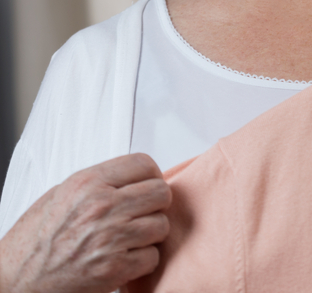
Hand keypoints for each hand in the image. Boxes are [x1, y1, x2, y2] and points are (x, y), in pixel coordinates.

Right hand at [0, 154, 170, 292]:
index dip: (150, 176)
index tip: (145, 187)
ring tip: (128, 239)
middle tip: (141, 215)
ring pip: (161, 224)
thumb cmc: (33, 243)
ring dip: (150, 235)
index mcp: (86, 184)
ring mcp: (110, 237)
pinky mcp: (114, 268)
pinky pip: (153, 256)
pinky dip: (142, 261)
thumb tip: (133, 178)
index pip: (144, 164)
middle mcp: (100, 206)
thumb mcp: (59, 196)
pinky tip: (123, 259)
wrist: (15, 283)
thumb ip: (99, 183)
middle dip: (155, 205)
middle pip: (161, 192)